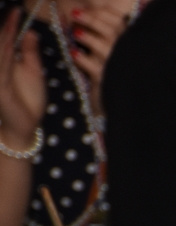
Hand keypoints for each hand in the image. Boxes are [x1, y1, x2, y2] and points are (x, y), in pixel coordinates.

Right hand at [0, 8, 44, 146]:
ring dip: (4, 36)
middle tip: (13, 11)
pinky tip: (8, 42)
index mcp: (6, 60)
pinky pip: (2, 68)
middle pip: (1, 42)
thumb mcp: (33, 72)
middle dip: (5, 27)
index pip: (7, 38)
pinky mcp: (0, 86)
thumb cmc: (28, 100)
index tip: (17, 10)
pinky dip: (4, 54)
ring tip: (11, 22)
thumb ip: (31, 52)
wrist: (25, 126)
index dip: (11, 24)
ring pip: (0, 51)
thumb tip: (31, 32)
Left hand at [66, 4, 130, 92]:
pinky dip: (82, 59)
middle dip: (92, 19)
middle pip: (112, 30)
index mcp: (125, 43)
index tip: (87, 8)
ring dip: (89, 37)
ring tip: (75, 34)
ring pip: (105, 48)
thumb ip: (84, 32)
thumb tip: (63, 14)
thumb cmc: (104, 73)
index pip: (118, 21)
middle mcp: (124, 53)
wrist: (112, 102)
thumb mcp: (97, 51)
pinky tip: (74, 53)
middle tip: (74, 13)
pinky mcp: (107, 81)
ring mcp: (116, 67)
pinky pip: (95, 68)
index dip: (103, 12)